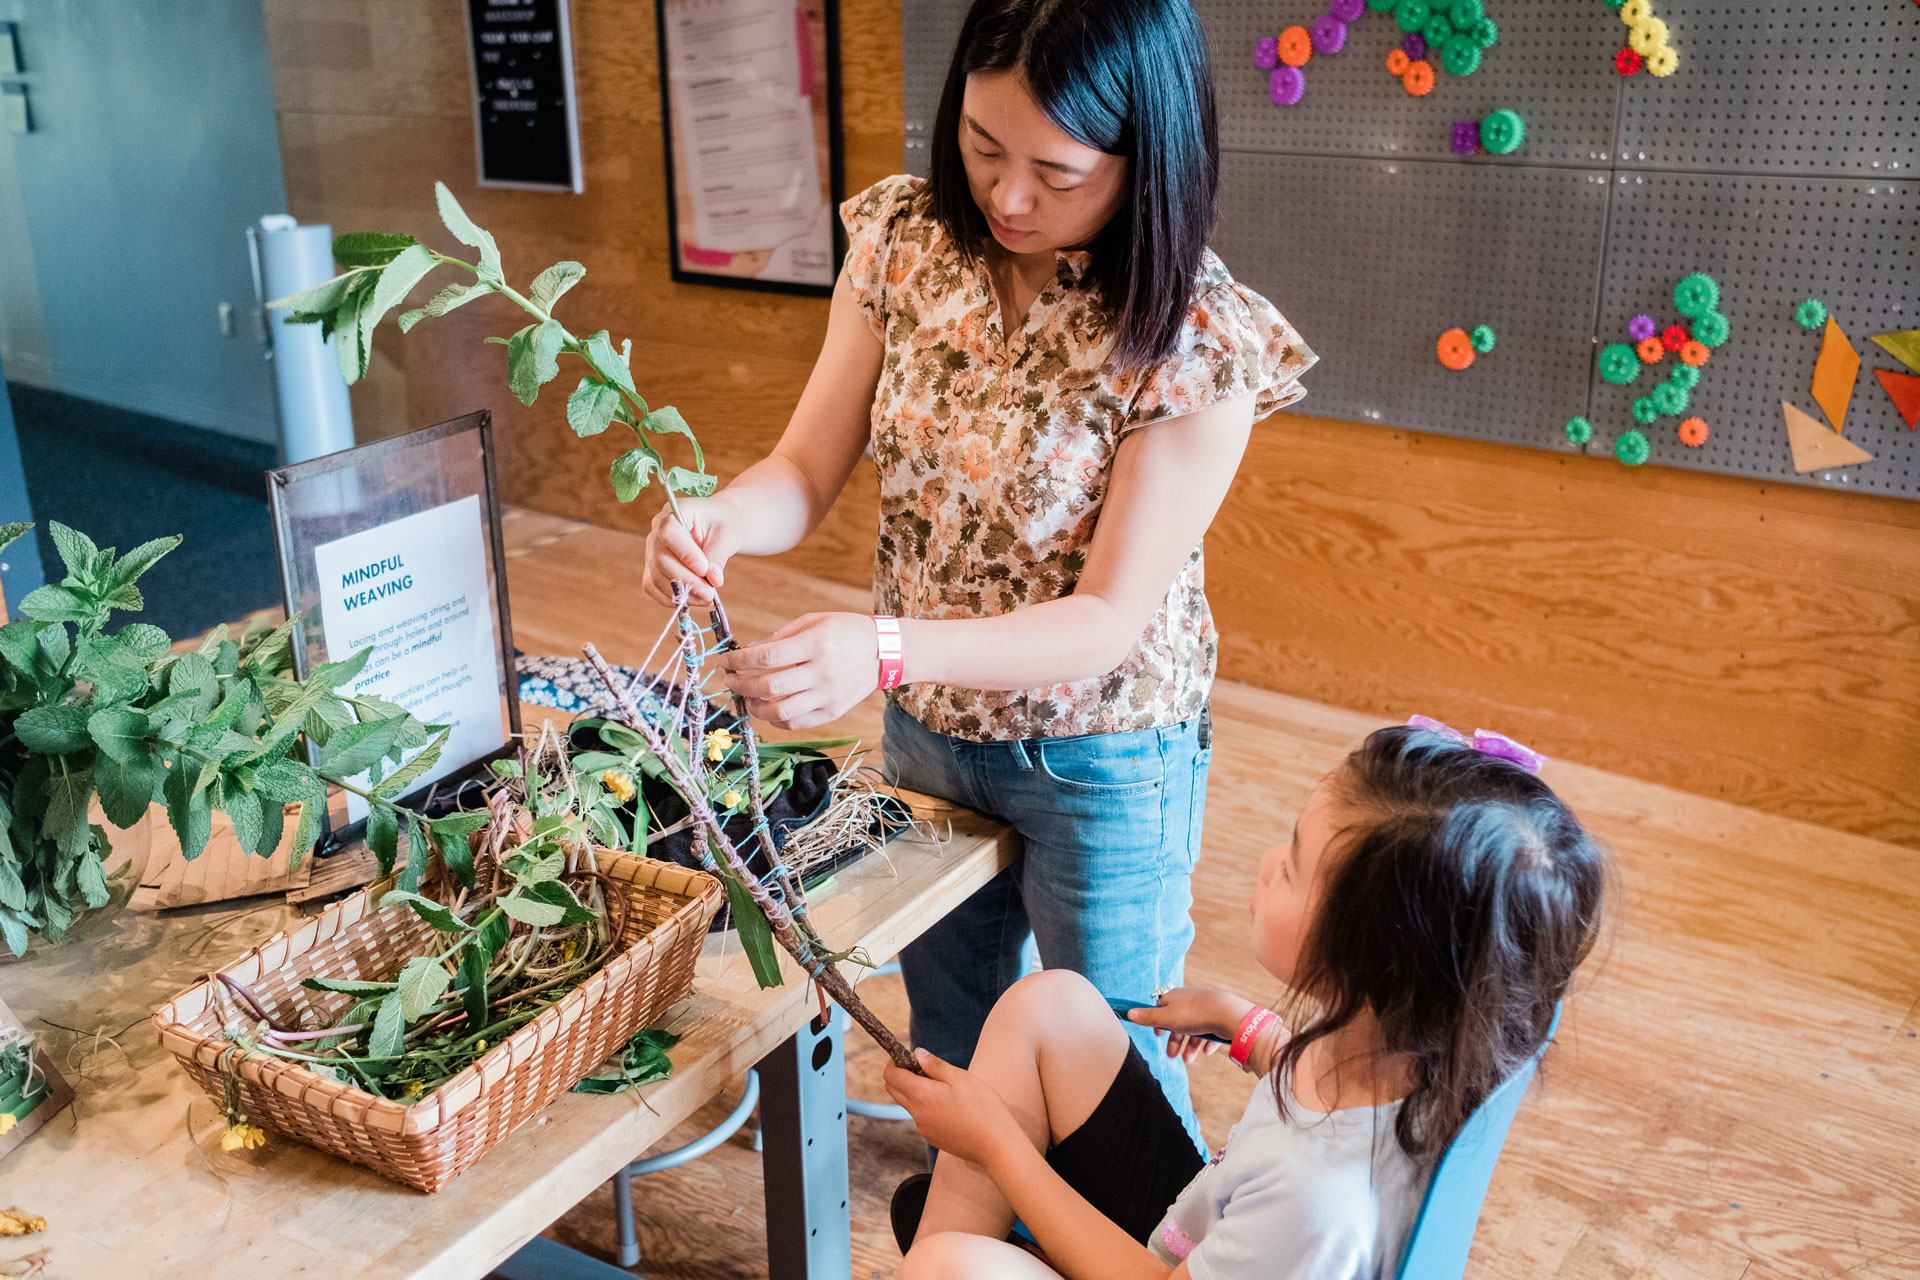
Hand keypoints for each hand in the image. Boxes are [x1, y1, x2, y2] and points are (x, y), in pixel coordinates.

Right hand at [642, 498, 742, 606]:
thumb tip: (713, 581)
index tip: (704, 570)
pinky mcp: (653, 568)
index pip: (669, 533)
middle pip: (661, 560)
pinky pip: (653, 587)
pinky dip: (671, 598)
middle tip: (710, 594)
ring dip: (681, 593)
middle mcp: (657, 530)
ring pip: (657, 577)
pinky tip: (693, 601)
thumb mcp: (728, 534)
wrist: (716, 526)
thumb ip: (718, 555)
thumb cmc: (722, 523)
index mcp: (675, 511)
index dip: (685, 554)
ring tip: (706, 598)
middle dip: (687, 580)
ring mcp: (652, 550)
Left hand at [717, 612, 876, 729]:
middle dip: (741, 684)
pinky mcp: (832, 712)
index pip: (767, 657)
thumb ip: (779, 637)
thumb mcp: (813, 621)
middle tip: (730, 680)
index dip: (740, 661)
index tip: (725, 661)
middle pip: (769, 686)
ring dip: (755, 706)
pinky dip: (775, 719)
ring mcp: (828, 696)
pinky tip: (768, 708)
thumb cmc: (845, 632)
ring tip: (747, 696)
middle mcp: (822, 672)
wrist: (884, 653)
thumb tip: (747, 652)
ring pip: (780, 711)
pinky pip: (795, 723)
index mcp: (816, 644)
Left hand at [883, 1049, 1023, 1169]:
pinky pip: (921, 1117)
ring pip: (908, 1103)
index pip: (890, 1075)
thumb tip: (917, 1053)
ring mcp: (923, 1128)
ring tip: (946, 1088)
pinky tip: (952, 1107)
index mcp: (921, 1095)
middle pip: (894, 1089)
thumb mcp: (960, 1078)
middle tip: (927, 1068)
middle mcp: (917, 1113)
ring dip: (916, 1091)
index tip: (910, 1056)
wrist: (996, 1146)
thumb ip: (934, 1065)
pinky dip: (927, 1106)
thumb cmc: (983, 1108)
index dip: (895, 1062)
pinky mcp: (932, 1137)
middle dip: (902, 1075)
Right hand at [1128, 987, 1256, 1064]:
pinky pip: (1211, 1031)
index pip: (1162, 1006)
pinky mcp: (1220, 1017)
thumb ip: (1148, 1017)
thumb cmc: (1194, 1014)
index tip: (1157, 1034)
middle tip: (1172, 1056)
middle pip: (1178, 1021)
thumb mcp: (1166, 1018)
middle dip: (1174, 1040)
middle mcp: (1190, 1001)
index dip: (1158, 1021)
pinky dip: (1207, 1042)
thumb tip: (1128, 1012)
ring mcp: (1206, 1008)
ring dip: (1189, 1046)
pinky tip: (1206, 1052)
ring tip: (1189, 1060)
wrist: (1228, 1014)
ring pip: (1195, 1028)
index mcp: (1175, 997)